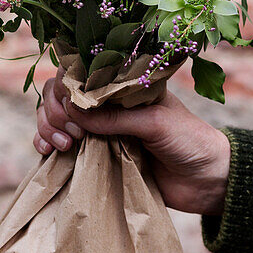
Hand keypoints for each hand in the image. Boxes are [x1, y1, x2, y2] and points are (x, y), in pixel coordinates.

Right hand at [36, 69, 230, 214]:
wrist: (207, 181)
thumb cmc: (189, 141)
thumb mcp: (156, 123)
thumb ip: (117, 117)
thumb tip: (74, 111)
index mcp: (124, 83)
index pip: (80, 71)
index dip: (68, 86)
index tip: (75, 109)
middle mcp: (107, 102)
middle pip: (61, 92)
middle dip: (56, 110)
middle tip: (73, 134)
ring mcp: (98, 128)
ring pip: (56, 116)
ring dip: (48, 126)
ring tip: (64, 146)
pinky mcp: (95, 155)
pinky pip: (59, 144)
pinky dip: (46, 144)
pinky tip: (48, 152)